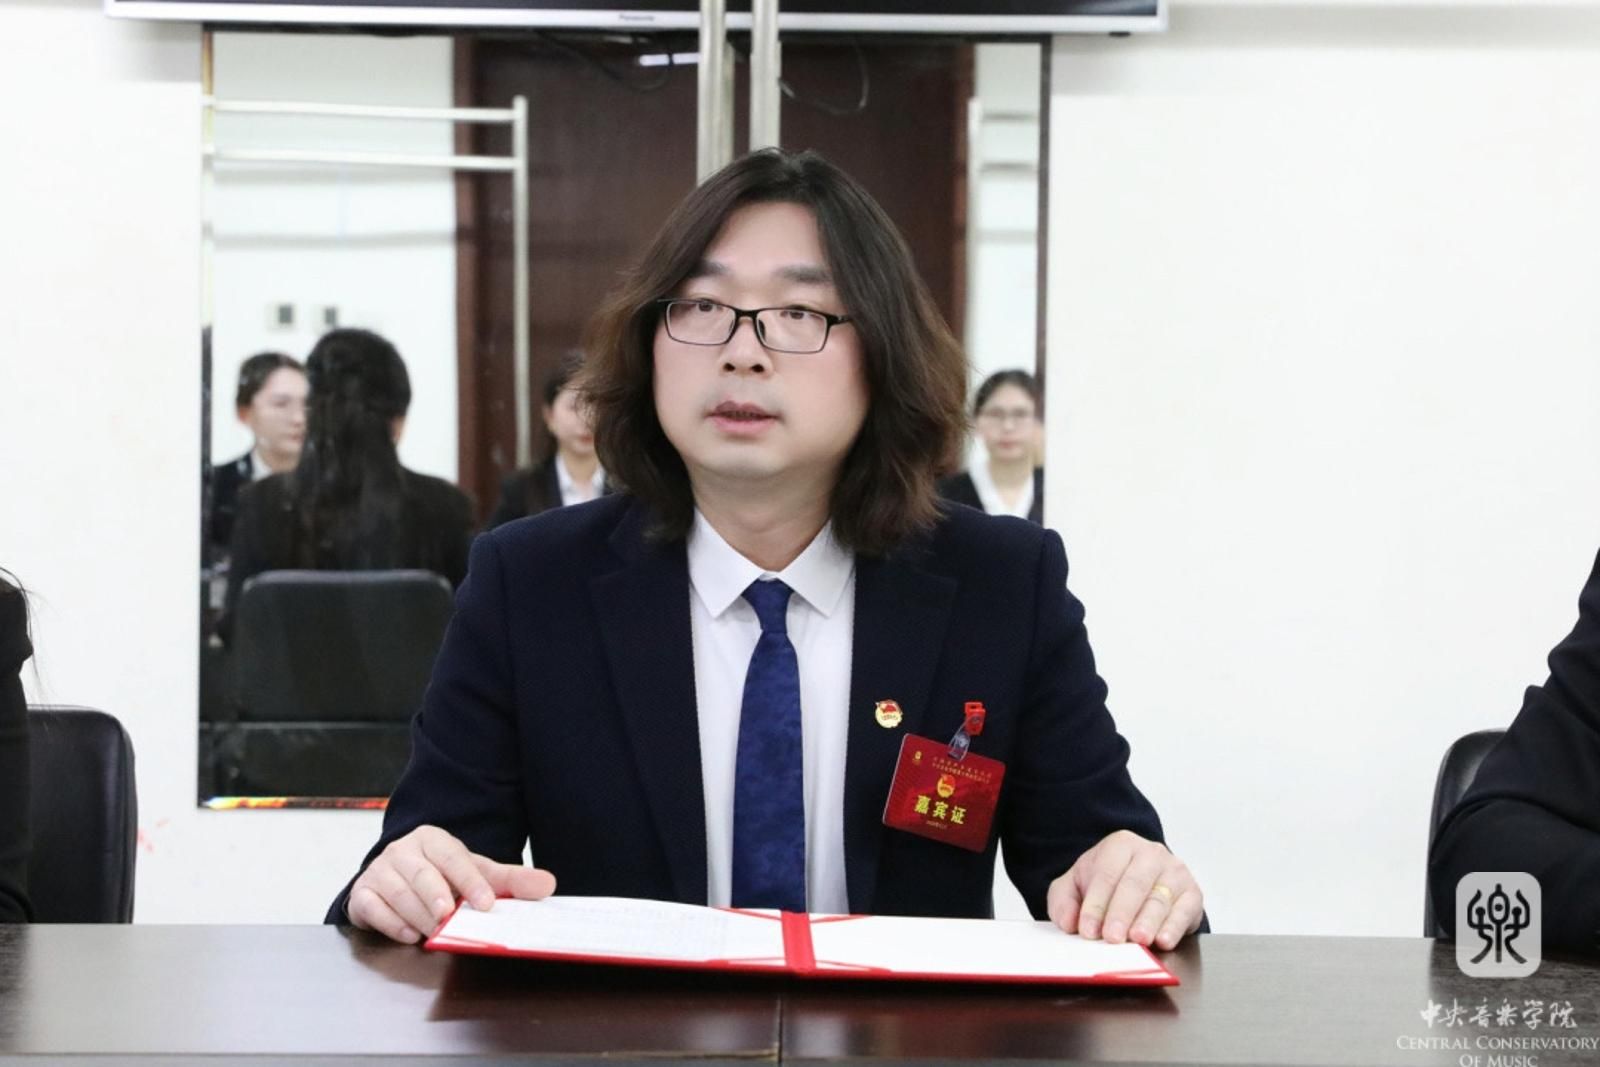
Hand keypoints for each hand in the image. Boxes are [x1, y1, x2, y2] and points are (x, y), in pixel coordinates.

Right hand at [347, 825, 555, 943]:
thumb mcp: (476, 875)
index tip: (486, 904)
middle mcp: (404, 850)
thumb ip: (510, 881)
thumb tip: (548, 885)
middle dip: (436, 897)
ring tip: (432, 931)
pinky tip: (408, 934)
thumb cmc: (441, 877)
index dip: (470, 881)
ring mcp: (379, 871)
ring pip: (397, 891)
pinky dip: (390, 923)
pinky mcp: (362, 893)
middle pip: (421, 873)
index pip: (454, 857)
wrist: (395, 879)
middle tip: (449, 919)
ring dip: (416, 914)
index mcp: (434, 840)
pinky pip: (372, 906)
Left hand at [1046, 830, 1202, 949]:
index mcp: (1120, 845)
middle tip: (1112, 937)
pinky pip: (1185, 910)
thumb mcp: (1076, 885)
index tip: (1088, 930)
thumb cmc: (1108, 884)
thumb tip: (1068, 922)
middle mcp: (1151, 854)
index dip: (1096, 904)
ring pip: (1160, 898)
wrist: (1142, 882)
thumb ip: (1064, 901)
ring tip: (1138, 940)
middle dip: (1122, 913)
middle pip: (1135, 884)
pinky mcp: (1193, 893)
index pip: (1106, 874)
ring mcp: (1175, 872)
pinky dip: (1174, 927)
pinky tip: (1163, 940)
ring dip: (1148, 921)